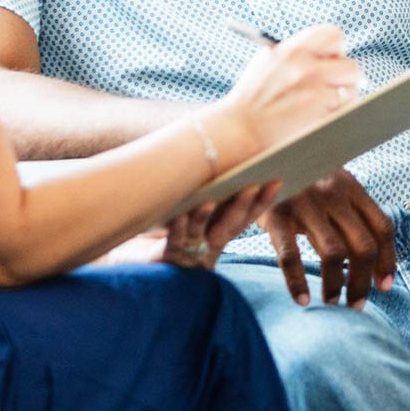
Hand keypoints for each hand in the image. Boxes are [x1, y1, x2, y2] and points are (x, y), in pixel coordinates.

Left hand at [98, 181, 282, 269]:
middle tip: (255, 185)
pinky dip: (178, 227)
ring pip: (204, 234)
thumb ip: (205, 189)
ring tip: (211, 200)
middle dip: (244, 206)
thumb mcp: (187, 206)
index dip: (262, 201)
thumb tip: (222, 150)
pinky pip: (174, 242)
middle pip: (231, 225)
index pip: (246, 215)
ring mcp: (189, 253)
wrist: (132, 256)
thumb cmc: (160, 229)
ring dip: (208, 216)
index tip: (277, 180)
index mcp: (218, 231)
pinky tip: (180, 214)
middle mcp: (208, 244)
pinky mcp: (166, 259)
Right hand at [218, 23, 360, 154]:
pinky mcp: (320, 115)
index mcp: (293, 49)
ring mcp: (315, 92)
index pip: (333, 35)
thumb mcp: (269, 62)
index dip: (336, 48)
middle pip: (351, 66)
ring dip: (343, 99)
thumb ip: (297, 53)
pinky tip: (320, 118)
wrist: (240, 129)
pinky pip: (345, 111)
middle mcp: (306, 67)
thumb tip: (329, 52)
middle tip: (337, 85)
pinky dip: (337, 115)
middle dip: (346, 78)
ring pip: (352, 91)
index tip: (333, 58)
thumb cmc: (253, 97)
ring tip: (323, 106)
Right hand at [259, 169, 395, 307]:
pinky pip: (291, 256)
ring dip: (336, 285)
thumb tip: (373, 262)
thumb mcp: (332, 185)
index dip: (388, 261)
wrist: (260, 152)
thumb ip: (351, 213)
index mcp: (352, 187)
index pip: (383, 227)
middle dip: (363, 281)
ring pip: (334, 254)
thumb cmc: (301, 178)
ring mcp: (306, 204)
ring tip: (332, 302)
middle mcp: (334, 194)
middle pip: (363, 246)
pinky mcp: (277, 215)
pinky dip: (297, 282)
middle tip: (356, 304)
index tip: (384, 287)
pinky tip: (302, 300)